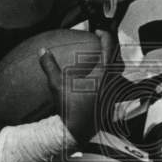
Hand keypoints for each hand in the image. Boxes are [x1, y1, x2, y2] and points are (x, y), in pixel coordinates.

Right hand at [38, 30, 113, 144]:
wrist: (76, 131)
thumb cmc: (69, 110)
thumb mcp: (57, 85)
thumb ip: (50, 66)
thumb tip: (42, 52)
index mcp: (102, 76)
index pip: (108, 49)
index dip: (105, 36)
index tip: (98, 31)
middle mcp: (111, 83)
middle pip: (118, 57)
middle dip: (111, 45)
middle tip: (103, 39)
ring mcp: (113, 92)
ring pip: (119, 70)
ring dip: (113, 59)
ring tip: (103, 54)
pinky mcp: (111, 100)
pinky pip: (116, 81)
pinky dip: (111, 73)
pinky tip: (102, 74)